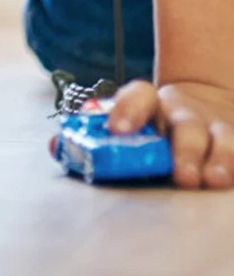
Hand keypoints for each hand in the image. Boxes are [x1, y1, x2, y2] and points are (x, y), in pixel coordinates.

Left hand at [109, 78, 233, 188]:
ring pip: (224, 138)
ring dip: (222, 158)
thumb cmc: (157, 127)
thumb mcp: (131, 124)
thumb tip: (60, 146)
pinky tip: (233, 178)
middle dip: (185, 151)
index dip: (127, 110)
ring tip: (215, 179)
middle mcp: (187, 113)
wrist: (203, 106)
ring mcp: (218, 126)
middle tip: (182, 176)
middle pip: (186, 125)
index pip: (140, 96)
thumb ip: (98, 136)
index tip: (117, 130)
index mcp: (153, 104)